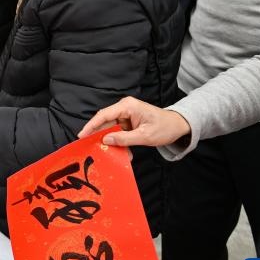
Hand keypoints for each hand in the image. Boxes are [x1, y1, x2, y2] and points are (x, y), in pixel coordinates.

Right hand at [77, 96, 191, 147]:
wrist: (178, 126)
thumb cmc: (165, 128)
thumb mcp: (145, 136)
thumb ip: (125, 138)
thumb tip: (106, 140)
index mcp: (128, 106)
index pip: (104, 115)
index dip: (91, 125)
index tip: (82, 135)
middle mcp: (124, 108)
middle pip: (105, 122)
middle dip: (99, 135)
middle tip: (90, 147)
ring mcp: (126, 115)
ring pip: (111, 128)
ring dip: (110, 141)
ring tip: (108, 152)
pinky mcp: (128, 122)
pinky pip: (118, 131)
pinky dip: (118, 141)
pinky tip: (120, 151)